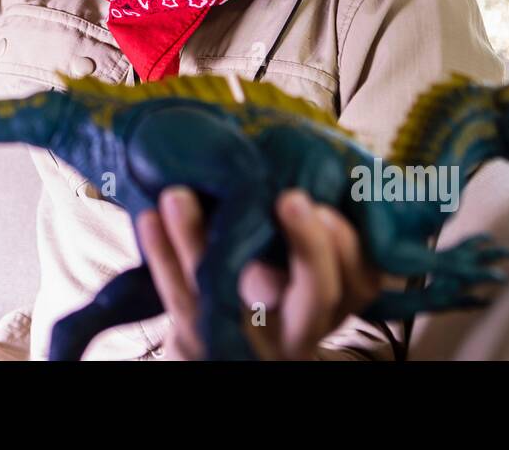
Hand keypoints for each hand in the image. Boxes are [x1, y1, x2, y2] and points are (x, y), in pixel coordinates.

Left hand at [136, 186, 382, 359]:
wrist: (230, 353)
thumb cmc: (275, 289)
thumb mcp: (306, 270)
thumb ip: (313, 232)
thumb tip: (311, 155)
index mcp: (332, 303)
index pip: (361, 279)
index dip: (350, 247)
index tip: (330, 206)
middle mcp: (300, 327)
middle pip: (318, 293)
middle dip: (309, 246)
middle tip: (291, 198)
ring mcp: (250, 339)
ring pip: (230, 292)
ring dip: (200, 239)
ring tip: (176, 194)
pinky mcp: (201, 341)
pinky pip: (181, 299)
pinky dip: (162, 258)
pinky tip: (148, 220)